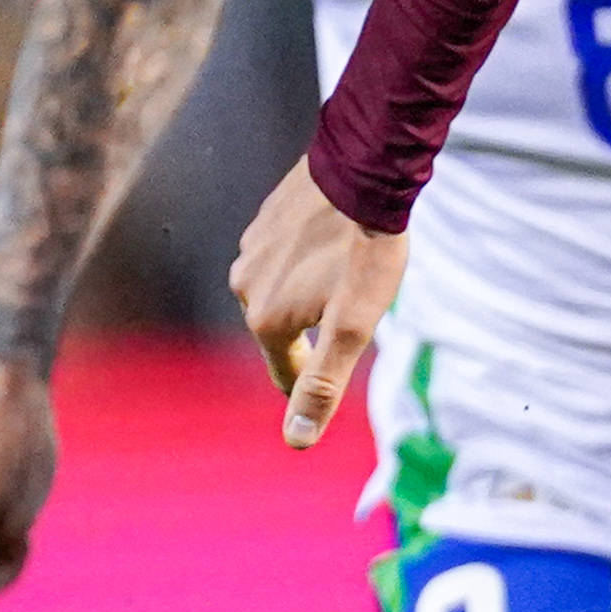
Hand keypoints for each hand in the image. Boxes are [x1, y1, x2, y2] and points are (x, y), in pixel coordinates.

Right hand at [227, 158, 406, 446]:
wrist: (364, 172)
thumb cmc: (365, 253)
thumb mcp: (353, 328)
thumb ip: (322, 385)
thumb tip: (296, 439)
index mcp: (265, 319)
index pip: (285, 370)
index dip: (313, 378)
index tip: (334, 376)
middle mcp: (245, 285)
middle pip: (281, 329)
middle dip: (314, 330)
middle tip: (353, 314)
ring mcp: (251, 248)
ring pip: (280, 289)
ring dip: (308, 293)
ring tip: (344, 279)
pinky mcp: (263, 219)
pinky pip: (282, 256)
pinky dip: (303, 261)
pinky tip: (331, 249)